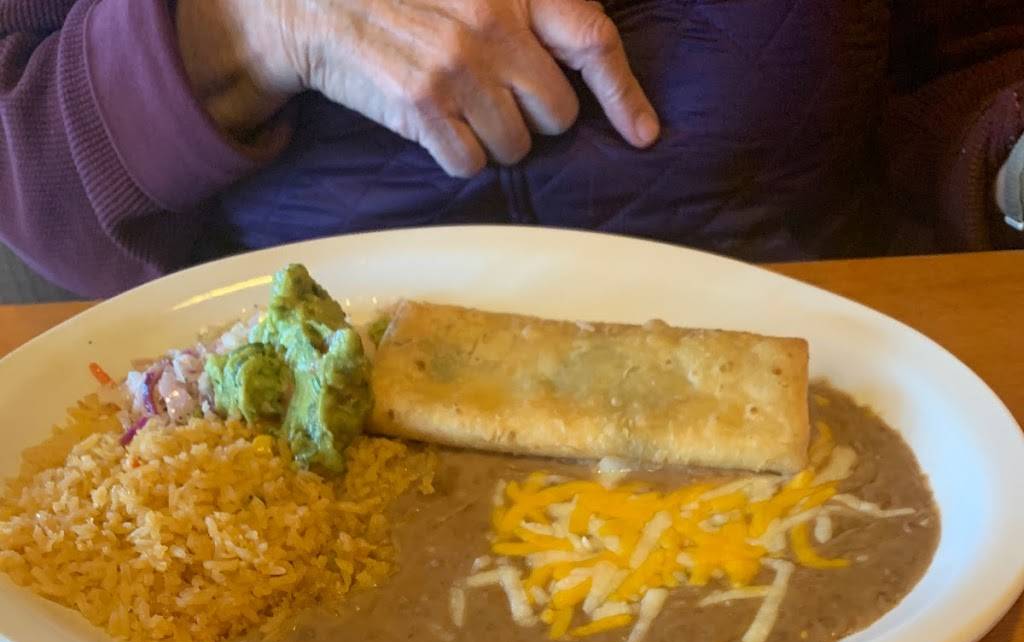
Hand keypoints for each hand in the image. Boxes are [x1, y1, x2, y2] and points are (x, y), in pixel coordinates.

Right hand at [176, 0, 658, 175]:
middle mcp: (492, 24)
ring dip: (494, 141)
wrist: (317, 5)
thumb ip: (524, 13)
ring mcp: (457, 69)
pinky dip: (457, 156)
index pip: (593, 40)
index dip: (625, 94)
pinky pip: (470, 164)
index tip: (644, 133)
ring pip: (515, 147)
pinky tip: (435, 126)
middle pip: (556, 113)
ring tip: (460, 109)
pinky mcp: (423, 108)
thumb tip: (577, 61)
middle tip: (500, 101)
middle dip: (535, 118)